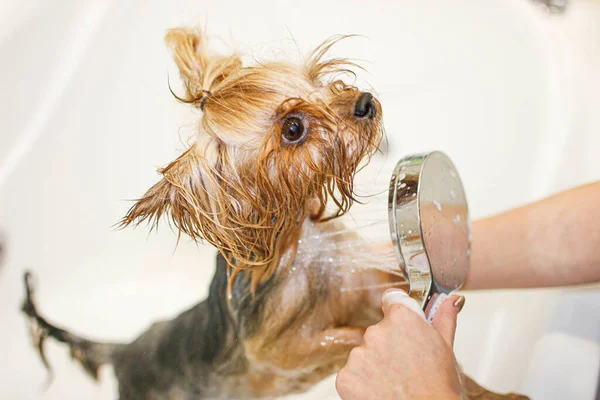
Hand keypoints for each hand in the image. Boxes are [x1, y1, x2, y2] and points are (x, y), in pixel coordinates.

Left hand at [336, 289, 464, 399]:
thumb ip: (443, 319)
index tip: (402, 325)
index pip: (391, 299)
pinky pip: (353, 374)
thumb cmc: (438, 388)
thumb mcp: (446, 349)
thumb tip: (449, 301)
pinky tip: (381, 391)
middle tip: (406, 366)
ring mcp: (358, 354)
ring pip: (365, 354)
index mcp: (401, 318)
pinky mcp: (346, 376)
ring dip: (375, 365)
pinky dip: (363, 383)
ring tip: (395, 382)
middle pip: (378, 332)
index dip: (397, 313)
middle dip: (389, 345)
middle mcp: (376, 331)